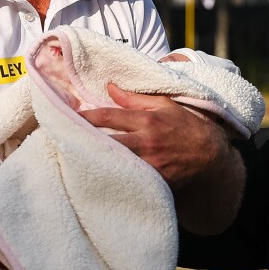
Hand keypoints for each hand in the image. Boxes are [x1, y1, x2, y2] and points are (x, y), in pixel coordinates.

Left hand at [77, 84, 244, 233]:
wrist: (210, 157)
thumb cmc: (186, 127)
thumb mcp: (165, 105)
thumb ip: (135, 98)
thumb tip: (110, 87)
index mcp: (148, 121)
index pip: (108, 116)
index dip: (84, 116)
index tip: (66, 115)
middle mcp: (146, 142)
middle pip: (105, 141)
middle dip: (81, 139)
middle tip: (58, 138)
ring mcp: (149, 165)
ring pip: (112, 162)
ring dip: (90, 159)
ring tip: (67, 157)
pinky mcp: (152, 183)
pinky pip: (125, 179)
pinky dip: (108, 176)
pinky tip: (92, 176)